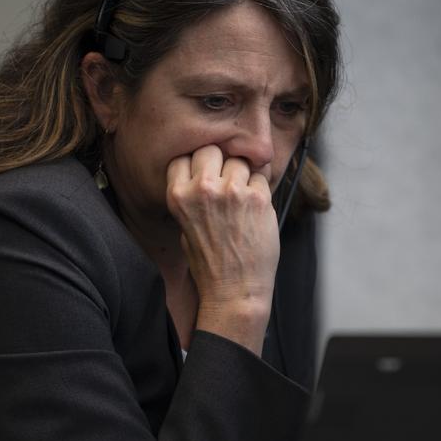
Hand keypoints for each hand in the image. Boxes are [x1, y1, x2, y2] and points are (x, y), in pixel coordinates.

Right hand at [167, 145, 279, 354]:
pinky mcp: (257, 198)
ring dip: (243, 175)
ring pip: (239, 160)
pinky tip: (255, 208)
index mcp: (179, 195)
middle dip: (221, 162)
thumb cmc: (210, 265)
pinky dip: (261, 188)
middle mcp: (203, 189)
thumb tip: (207, 173)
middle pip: (211, 149)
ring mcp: (232, 192)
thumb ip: (192, 197)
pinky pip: (261, 176)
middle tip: (227, 182)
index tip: (206, 174)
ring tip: (243, 200)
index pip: (185, 156)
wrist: (234, 291)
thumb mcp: (185, 228)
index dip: (197, 164)